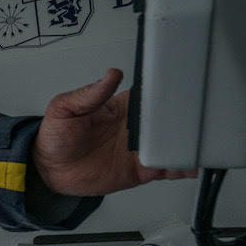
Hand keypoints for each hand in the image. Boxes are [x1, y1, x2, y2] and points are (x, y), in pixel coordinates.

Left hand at [32, 68, 195, 196]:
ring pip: (172, 144)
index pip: (151, 95)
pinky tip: (188, 166)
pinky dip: (180, 167)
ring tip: (197, 144)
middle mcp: (134, 127)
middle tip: (192, 122)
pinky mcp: (139, 170)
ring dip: (186, 144)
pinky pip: (166, 168)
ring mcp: (139, 149)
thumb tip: (110, 75)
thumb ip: (89, 94)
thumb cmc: (54, 137)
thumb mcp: (65, 108)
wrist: (48, 170)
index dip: (167, 94)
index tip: (179, 93)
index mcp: (121, 107)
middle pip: (168, 120)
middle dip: (183, 121)